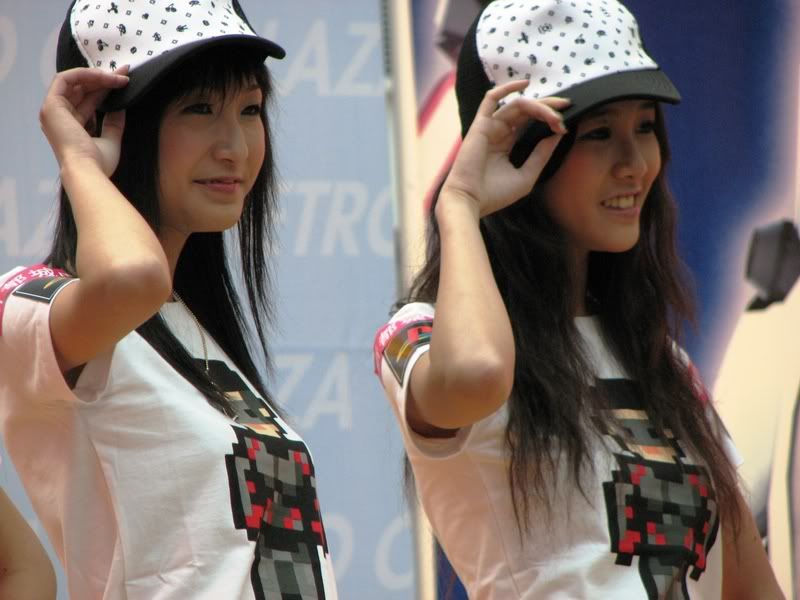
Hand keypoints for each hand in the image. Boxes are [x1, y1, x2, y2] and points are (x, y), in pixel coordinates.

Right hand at [39, 67, 128, 176]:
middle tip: (124, 74)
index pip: (88, 102)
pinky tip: (102, 76)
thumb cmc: (98, 162)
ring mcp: (53, 111)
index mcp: (72, 127)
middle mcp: (60, 117)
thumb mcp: (110, 139)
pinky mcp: (51, 105)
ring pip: (74, 83)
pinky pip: (64, 80)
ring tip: (118, 76)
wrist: (87, 170)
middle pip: (82, 90)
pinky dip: (82, 74)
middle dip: (104, 80)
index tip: (124, 82)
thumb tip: (122, 107)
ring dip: (96, 76)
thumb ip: (114, 123)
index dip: (105, 90)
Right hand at [440, 80, 569, 217]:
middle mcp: (499, 132)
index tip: (565, 126)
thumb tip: (557, 134)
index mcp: (507, 144)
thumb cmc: (495, 194)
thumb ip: (541, 155)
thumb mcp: (527, 176)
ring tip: (555, 115)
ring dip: (539, 107)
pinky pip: (491, 99)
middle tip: (567, 107)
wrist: (471, 202)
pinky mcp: (481, 125)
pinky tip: (525, 84)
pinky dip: (507, 89)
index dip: (550, 119)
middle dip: (549, 108)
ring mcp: (490, 127)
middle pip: (528, 111)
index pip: (531, 122)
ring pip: (518, 105)